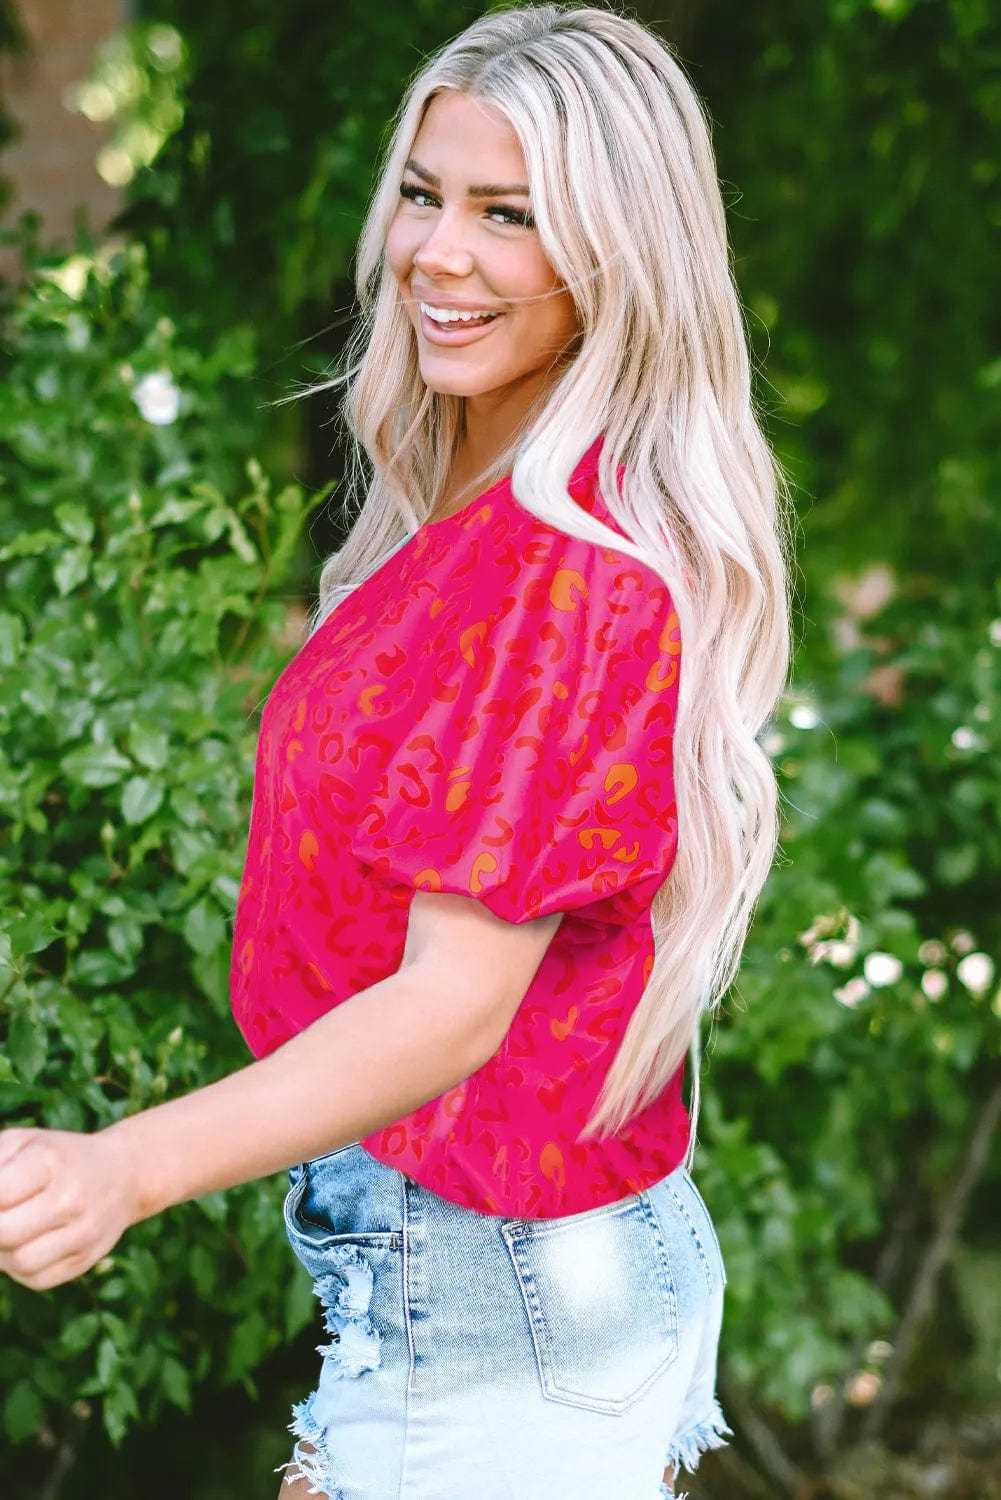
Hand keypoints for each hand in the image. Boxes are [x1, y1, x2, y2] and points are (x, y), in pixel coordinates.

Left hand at [0, 1125, 140, 1291]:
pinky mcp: (85, 1260)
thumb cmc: (57, 1156)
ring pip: (19, 1263)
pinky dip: (19, 1268)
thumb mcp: (23, 1143)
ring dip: (1, 1253)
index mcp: (51, 1161)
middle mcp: (71, 1198)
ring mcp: (83, 1232)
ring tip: (8, 1233)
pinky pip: (36, 1279)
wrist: (123, 1174)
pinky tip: (26, 1244)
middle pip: (5, 1234)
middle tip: (1, 1218)